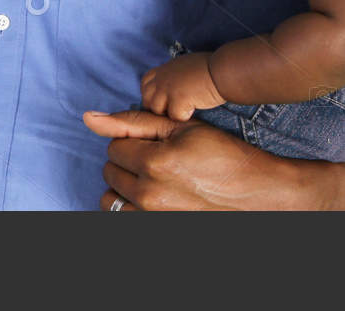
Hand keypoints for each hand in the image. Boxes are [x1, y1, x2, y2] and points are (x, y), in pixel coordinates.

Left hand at [83, 109, 344, 209]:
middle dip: (128, 160)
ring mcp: (151, 216)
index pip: (115, 145)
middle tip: (157, 157)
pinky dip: (131, 206)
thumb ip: (134, 121)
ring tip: (152, 178)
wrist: (255, 193)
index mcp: (154, 161)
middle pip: (110, 170)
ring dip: (124, 185)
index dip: (134, 139)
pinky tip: (154, 195)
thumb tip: (89, 117)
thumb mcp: (184, 127)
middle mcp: (148, 193)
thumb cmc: (223, 155)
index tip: (155, 141)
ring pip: (110, 198)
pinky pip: (122, 217)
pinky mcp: (156, 228)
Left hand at [140, 53, 223, 119]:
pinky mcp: (177, 100)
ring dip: (170, 113)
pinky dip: (184, 117)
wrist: (223, 70)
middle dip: (158, 107)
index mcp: (165, 69)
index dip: (152, 94)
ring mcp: (167, 89)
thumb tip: (173, 87)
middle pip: (147, 99)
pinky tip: (195, 110)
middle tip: (175, 109)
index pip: (146, 83)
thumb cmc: (211, 68)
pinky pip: (174, 116)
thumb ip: (174, 76)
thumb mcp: (186, 66)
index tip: (164, 100)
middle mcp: (162, 78)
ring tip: (186, 110)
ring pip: (157, 110)